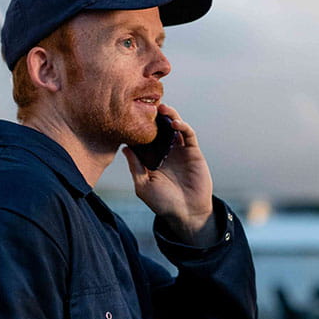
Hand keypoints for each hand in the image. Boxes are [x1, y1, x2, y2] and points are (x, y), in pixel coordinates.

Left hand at [122, 104, 216, 246]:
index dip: (138, 127)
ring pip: (174, 127)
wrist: (187, 213)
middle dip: (154, 117)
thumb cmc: (163, 203)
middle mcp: (165, 152)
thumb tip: (124, 148)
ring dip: (169, 116)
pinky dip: (183, 126)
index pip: (143, 138)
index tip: (130, 115)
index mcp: (151, 159)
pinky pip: (188, 135)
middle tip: (147, 105)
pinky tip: (175, 123)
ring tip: (162, 108)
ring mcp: (179, 151)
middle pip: (159, 129)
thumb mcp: (143, 186)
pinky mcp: (193, 152)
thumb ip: (135, 167)